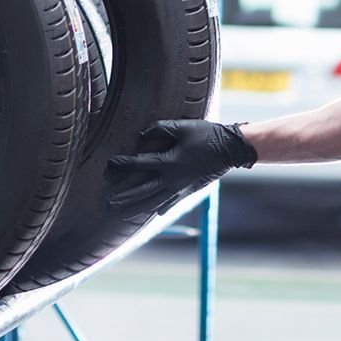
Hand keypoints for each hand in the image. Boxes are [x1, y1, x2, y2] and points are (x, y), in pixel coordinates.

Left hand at [105, 119, 257, 210]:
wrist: (230, 149)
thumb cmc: (206, 134)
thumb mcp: (183, 127)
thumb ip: (161, 128)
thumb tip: (141, 134)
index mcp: (169, 161)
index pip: (140, 164)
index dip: (124, 164)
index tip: (111, 164)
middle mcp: (172, 178)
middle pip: (143, 191)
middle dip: (125, 196)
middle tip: (110, 202)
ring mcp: (181, 187)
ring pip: (155, 201)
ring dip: (138, 208)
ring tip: (124, 214)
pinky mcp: (189, 190)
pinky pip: (172, 202)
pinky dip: (162, 208)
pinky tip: (155, 213)